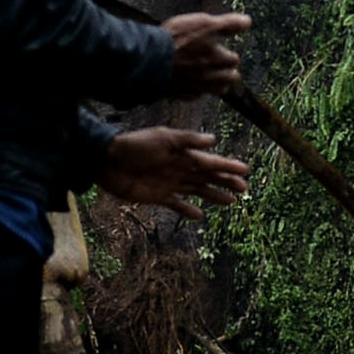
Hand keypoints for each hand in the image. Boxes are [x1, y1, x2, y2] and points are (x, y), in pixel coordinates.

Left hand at [99, 126, 247, 213]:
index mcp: (183, 154)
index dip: (228, 166)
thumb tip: (213, 141)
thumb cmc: (136, 145)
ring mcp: (170, 183)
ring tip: (231, 202)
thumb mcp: (163, 138)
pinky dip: (187, 210)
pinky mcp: (158, 196)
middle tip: (244, 189)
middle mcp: (180, 169)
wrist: (108, 161)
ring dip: (214, 196)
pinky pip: (177, 204)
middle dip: (226, 182)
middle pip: (208, 177)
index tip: (246, 171)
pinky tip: (199, 216)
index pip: (211, 162)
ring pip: (198, 190)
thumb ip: (188, 140)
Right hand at [163, 10, 249, 95]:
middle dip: (227, 72)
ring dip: (216, 83)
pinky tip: (190, 84)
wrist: (149, 60)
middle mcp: (210, 76)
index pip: (234, 59)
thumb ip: (228, 24)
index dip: (229, 54)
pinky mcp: (179, 94)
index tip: (224, 50)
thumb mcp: (204, 23)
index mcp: (219, 59)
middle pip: (229, 79)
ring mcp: (195, 87)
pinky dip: (194, 91)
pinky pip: (193, 96)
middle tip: (221, 65)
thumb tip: (248, 21)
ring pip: (214, 90)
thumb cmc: (177, 40)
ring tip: (211, 76)